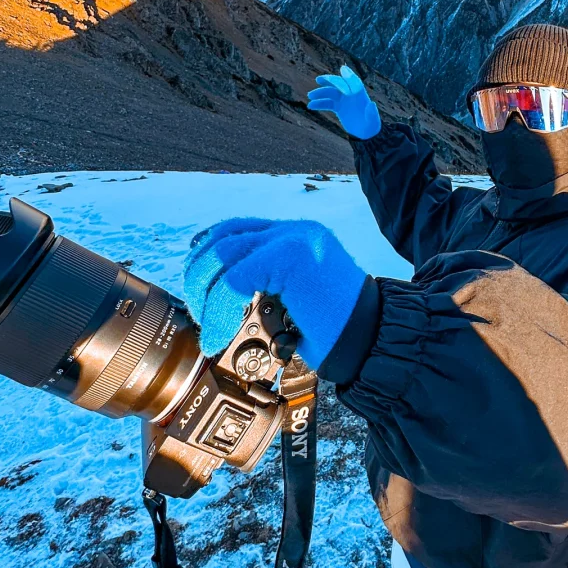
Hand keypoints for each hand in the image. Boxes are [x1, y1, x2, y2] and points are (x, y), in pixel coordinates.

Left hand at [183, 217, 367, 370]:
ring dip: (204, 293)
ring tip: (209, 326)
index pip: (238, 229)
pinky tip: (220, 334)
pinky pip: (234, 280)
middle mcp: (293, 231)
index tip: (196, 284)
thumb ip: (268, 286)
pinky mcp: (289, 257)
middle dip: (198, 276)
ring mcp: (292, 239)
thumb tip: (222, 300)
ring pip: (222, 254)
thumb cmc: (336, 330)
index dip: (207, 252)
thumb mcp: (296, 300)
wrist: (372, 338)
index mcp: (296, 237)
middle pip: (223, 238)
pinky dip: (219, 310)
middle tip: (200, 314)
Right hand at [307, 65, 380, 139]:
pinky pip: (327, 103)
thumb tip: (372, 104)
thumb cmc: (371, 125)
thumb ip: (372, 113)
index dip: (349, 75)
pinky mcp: (338, 107)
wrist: (365, 132)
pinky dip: (319, 103)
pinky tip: (311, 105)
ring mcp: (343, 100)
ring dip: (320, 92)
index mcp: (360, 95)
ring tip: (310, 95)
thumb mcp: (372, 120)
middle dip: (330, 81)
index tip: (342, 69)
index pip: (354, 82)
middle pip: (339, 84)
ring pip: (330, 92)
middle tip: (319, 80)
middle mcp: (351, 95)